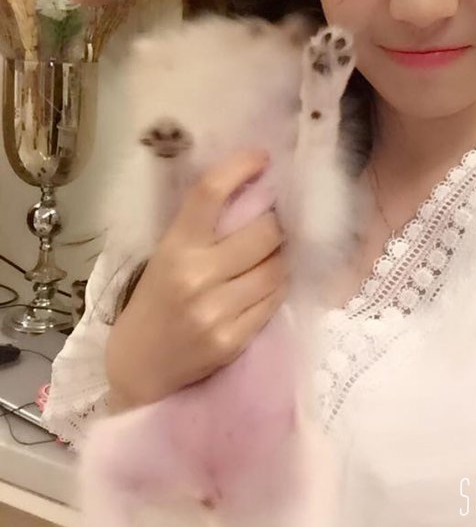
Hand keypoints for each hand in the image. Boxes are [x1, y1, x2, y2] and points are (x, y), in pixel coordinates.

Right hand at [106, 151, 288, 407]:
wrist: (140, 368)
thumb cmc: (154, 302)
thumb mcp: (166, 256)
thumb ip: (201, 228)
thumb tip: (251, 188)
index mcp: (175, 247)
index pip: (210, 193)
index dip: (240, 168)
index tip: (262, 157)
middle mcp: (196, 276)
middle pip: (264, 232)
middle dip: (277, 222)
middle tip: (278, 219)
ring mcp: (217, 311)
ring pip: (277, 267)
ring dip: (283, 255)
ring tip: (275, 252)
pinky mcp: (234, 340)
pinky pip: (275, 301)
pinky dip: (279, 287)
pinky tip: (269, 283)